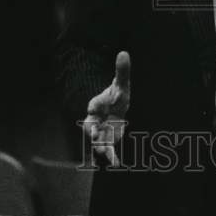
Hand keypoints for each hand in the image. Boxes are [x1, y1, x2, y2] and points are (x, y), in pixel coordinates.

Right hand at [83, 51, 130, 166]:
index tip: (92, 124)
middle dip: (93, 137)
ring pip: (98, 141)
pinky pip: (108, 149)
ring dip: (101, 148)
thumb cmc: (117, 95)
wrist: (116, 107)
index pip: (92, 111)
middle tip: (97, 143)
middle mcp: (95, 120)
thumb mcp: (121, 84)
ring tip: (106, 155)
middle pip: (91, 130)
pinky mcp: (109, 139)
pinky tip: (116, 163)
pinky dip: (111, 156)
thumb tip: (124, 52)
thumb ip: (122, 71)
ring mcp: (101, 131)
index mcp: (95, 106)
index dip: (92, 118)